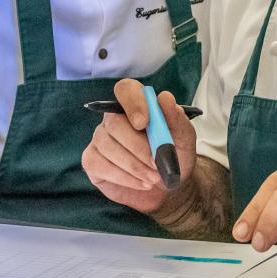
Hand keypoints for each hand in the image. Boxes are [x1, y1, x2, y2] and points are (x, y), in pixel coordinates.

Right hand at [81, 78, 197, 214]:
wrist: (169, 188)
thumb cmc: (175, 157)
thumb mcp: (184, 139)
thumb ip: (176, 118)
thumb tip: (165, 98)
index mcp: (137, 106)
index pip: (125, 90)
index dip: (133, 103)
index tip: (144, 123)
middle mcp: (114, 118)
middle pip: (115, 123)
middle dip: (138, 146)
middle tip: (157, 163)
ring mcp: (100, 139)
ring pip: (107, 146)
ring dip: (134, 165)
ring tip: (154, 177)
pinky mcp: (92, 160)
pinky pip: (100, 164)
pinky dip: (125, 177)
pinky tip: (142, 183)